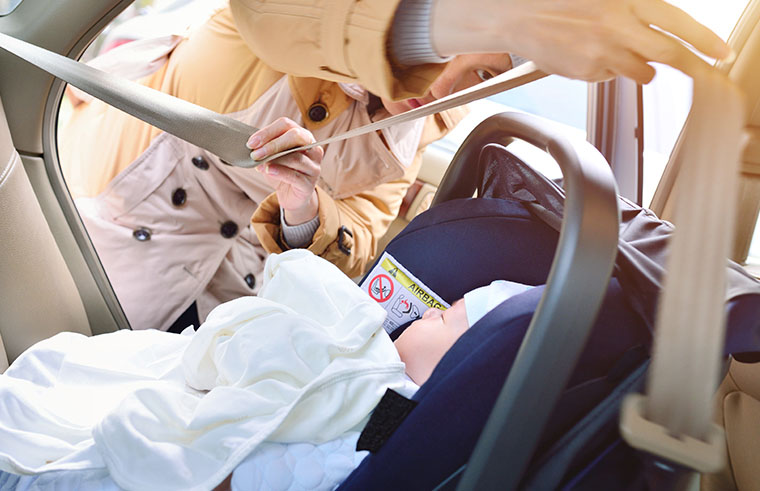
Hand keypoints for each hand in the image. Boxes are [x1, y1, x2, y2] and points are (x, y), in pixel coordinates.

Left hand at [247, 117, 323, 224]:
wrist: (290, 196)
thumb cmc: (282, 172)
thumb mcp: (273, 156)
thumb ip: (266, 147)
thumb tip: (252, 143)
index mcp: (303, 137)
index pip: (286, 125)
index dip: (268, 131)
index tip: (251, 142)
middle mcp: (313, 149)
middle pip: (295, 136)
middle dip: (272, 144)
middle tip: (255, 153)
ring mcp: (314, 167)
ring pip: (295, 157)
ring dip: (274, 159)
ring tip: (258, 163)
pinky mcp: (310, 184)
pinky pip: (295, 176)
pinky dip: (279, 172)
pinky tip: (268, 170)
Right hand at [432, 0, 731, 83]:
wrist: (514, 13)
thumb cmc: (556, 0)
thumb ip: (635, 8)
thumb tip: (661, 25)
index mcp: (626, 0)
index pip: (678, 23)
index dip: (704, 41)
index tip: (721, 54)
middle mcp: (618, 27)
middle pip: (669, 54)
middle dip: (689, 64)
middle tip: (701, 68)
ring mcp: (601, 53)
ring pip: (642, 71)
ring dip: (640, 65)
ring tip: (617, 49)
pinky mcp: (585, 72)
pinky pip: (609, 76)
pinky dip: (606, 68)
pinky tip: (587, 52)